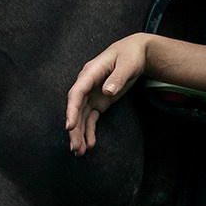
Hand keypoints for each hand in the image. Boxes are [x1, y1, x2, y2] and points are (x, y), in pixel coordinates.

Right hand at [66, 34, 151, 153]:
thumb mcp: (127, 64)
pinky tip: (90, 144)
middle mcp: (87, 85)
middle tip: (75, 147)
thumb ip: (117, 77)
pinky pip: (91, 118)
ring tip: (80, 152)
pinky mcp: (98, 102)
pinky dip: (90, 131)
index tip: (70, 125)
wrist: (135, 53)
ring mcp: (91, 94)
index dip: (72, 109)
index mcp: (90, 73)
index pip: (77, 93)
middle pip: (76, 108)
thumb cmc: (130, 55)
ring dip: (80, 134)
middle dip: (74, 128)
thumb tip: (107, 91)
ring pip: (82, 117)